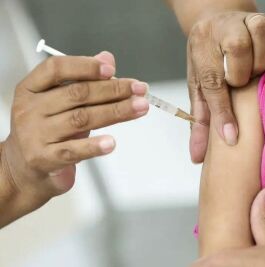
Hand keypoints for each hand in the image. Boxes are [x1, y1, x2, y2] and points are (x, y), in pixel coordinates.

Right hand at [0, 52, 148, 225]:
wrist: (25, 167)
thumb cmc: (48, 129)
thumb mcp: (60, 101)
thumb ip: (83, 79)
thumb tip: (107, 58)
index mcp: (31, 88)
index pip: (56, 68)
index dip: (85, 66)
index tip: (112, 69)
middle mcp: (30, 109)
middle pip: (77, 94)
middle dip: (113, 89)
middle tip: (140, 90)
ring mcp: (35, 135)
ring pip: (81, 119)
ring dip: (116, 111)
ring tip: (140, 107)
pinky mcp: (44, 159)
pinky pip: (73, 150)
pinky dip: (94, 146)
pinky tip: (112, 143)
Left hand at [187, 12, 264, 162]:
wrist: (217, 21)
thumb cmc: (208, 59)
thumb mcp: (199, 87)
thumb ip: (201, 121)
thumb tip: (197, 157)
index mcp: (202, 48)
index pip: (212, 83)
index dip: (223, 113)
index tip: (231, 138)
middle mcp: (222, 29)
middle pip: (239, 56)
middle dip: (243, 76)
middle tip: (243, 81)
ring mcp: (245, 20)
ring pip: (261, 39)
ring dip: (262, 61)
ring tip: (256, 69)